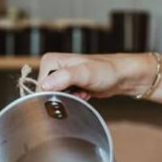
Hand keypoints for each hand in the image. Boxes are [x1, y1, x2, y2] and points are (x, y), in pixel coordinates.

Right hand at [37, 52, 151, 99]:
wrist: (122, 76)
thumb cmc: (106, 71)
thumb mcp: (85, 73)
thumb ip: (64, 77)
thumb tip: (45, 85)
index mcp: (50, 61)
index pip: (39, 87)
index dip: (53, 94)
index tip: (69, 92)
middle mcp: (52, 67)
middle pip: (46, 93)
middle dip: (62, 98)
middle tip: (78, 92)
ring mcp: (60, 76)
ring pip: (55, 97)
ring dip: (70, 100)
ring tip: (82, 92)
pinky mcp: (68, 85)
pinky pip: (64, 99)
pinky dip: (75, 100)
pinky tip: (84, 94)